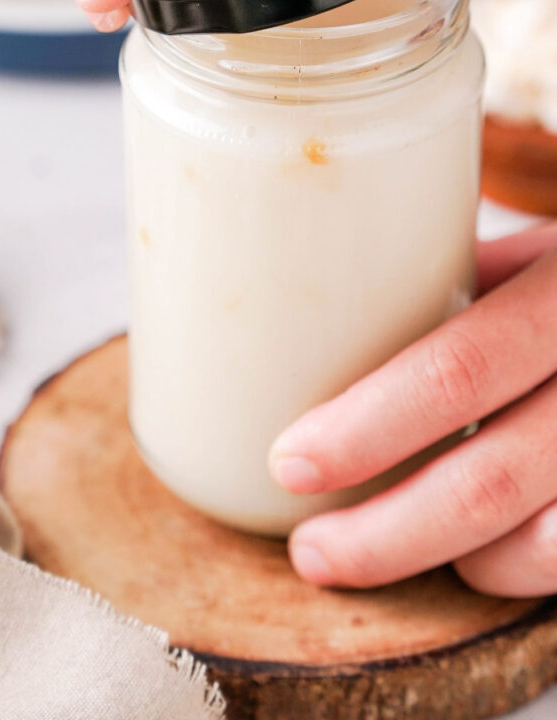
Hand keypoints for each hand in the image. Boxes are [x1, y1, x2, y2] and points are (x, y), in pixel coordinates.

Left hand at [268, 222, 556, 596]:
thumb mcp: (545, 254)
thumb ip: (467, 288)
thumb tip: (350, 321)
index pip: (458, 370)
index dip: (366, 429)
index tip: (290, 461)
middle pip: (489, 482)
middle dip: (382, 533)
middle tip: (313, 550)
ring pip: (539, 545)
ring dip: (443, 561)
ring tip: (375, 549)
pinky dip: (514, 568)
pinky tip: (472, 554)